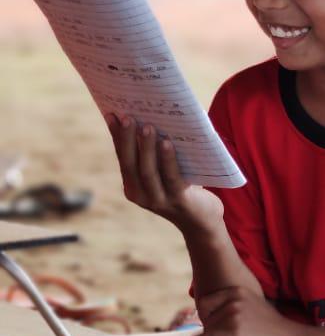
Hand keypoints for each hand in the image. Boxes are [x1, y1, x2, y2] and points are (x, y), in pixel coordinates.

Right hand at [106, 115, 223, 232]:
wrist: (202, 221)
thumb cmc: (183, 188)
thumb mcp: (165, 170)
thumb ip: (156, 151)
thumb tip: (155, 114)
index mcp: (133, 185)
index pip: (122, 157)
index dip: (116, 136)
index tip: (111, 114)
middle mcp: (140, 194)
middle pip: (130, 164)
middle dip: (127, 139)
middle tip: (127, 116)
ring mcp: (158, 199)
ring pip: (147, 171)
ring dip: (146, 147)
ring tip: (147, 126)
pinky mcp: (178, 200)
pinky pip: (171, 177)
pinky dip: (167, 159)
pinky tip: (167, 143)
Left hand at [189, 288, 310, 335]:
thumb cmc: (276, 331)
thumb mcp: (254, 307)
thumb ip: (234, 307)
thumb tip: (207, 317)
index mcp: (237, 291)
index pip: (205, 303)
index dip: (208, 318)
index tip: (217, 329)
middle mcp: (233, 300)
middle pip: (205, 319)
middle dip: (211, 333)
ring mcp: (232, 316)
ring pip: (206, 332)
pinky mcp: (232, 334)